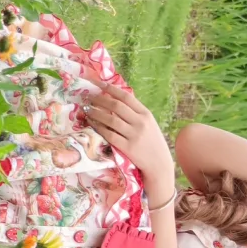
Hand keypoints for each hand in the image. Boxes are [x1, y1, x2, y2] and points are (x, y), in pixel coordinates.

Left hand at [82, 83, 176, 204]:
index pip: (126, 97)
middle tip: (88, 97)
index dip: (110, 89)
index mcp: (146, 114)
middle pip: (116, 106)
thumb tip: (115, 98)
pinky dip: (99, 127)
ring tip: (87, 108)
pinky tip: (92, 123)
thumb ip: (135, 112)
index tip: (98, 83)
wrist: (159, 164)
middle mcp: (140, 122)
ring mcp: (134, 135)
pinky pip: (109, 135)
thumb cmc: (152, 142)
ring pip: (110, 120)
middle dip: (100, 99)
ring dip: (96, 113)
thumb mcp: (148, 123)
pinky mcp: (127, 148)